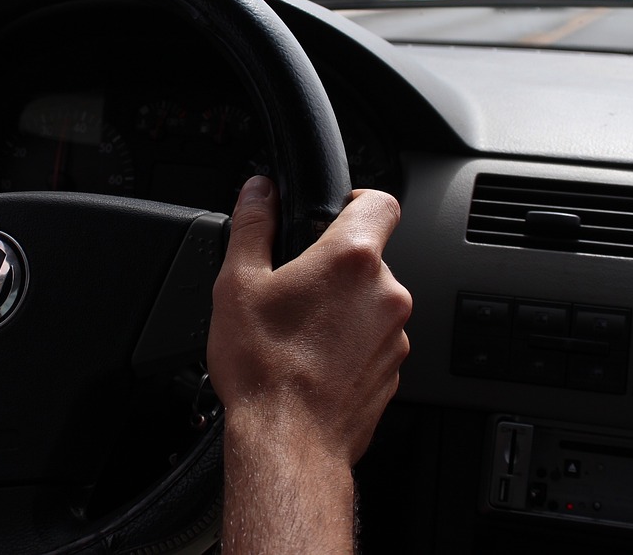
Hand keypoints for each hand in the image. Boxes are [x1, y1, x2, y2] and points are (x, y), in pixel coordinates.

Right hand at [207, 175, 410, 467]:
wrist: (288, 441)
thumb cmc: (264, 368)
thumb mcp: (238, 283)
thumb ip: (253, 226)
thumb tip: (258, 192)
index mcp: (351, 260)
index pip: (380, 202)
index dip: (355, 201)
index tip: (332, 214)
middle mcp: (386, 293)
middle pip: (369, 257)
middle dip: (334, 266)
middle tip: (294, 289)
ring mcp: (394, 335)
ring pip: (371, 301)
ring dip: (343, 307)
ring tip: (298, 331)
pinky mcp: (393, 370)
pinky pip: (373, 340)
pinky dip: (349, 343)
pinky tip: (312, 360)